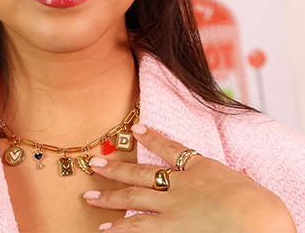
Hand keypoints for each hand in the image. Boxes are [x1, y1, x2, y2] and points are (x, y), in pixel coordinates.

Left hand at [84, 125, 296, 231]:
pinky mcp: (171, 228)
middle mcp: (181, 183)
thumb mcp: (251, 186)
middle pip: (142, 172)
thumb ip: (240, 177)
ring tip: (90, 197)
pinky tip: (106, 229)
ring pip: (134, 197)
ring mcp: (173, 206)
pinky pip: (139, 227)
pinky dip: (121, 228)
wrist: (261, 223)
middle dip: (117, 168)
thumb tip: (244, 172)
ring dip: (110, 197)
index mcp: (201, 168)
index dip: (150, 137)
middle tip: (95, 164)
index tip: (134, 129)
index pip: (170, 147)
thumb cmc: (262, 209)